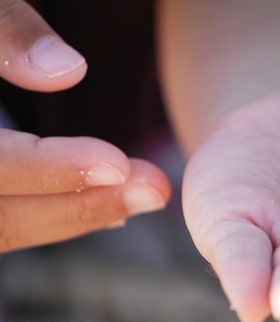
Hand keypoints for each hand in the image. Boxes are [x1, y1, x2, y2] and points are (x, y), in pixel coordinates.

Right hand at [0, 1, 170, 251]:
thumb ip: (5, 26)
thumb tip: (68, 71)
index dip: (50, 169)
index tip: (118, 165)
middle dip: (79, 206)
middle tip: (154, 192)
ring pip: (0, 227)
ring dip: (72, 216)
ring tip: (139, 199)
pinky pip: (0, 219)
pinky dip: (49, 215)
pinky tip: (102, 209)